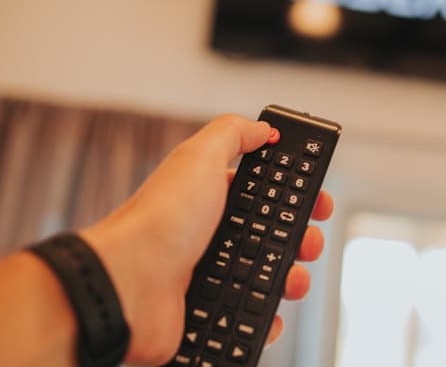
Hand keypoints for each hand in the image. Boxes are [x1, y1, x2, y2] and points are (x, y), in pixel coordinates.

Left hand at [80, 115, 333, 365]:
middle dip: (301, 237)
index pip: (265, 193)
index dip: (295, 195)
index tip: (318, 200)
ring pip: (269, 277)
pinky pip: (251, 317)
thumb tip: (262, 128)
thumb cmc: (158, 221)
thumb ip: (233, 133)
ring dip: (291, 278)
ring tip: (293, 280)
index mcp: (212, 198)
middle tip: (309, 240)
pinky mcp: (210, 310)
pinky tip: (270, 312)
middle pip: (274, 235)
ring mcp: (211, 274)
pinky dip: (267, 316)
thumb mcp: (199, 157)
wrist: (127, 285)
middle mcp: (212, 235)